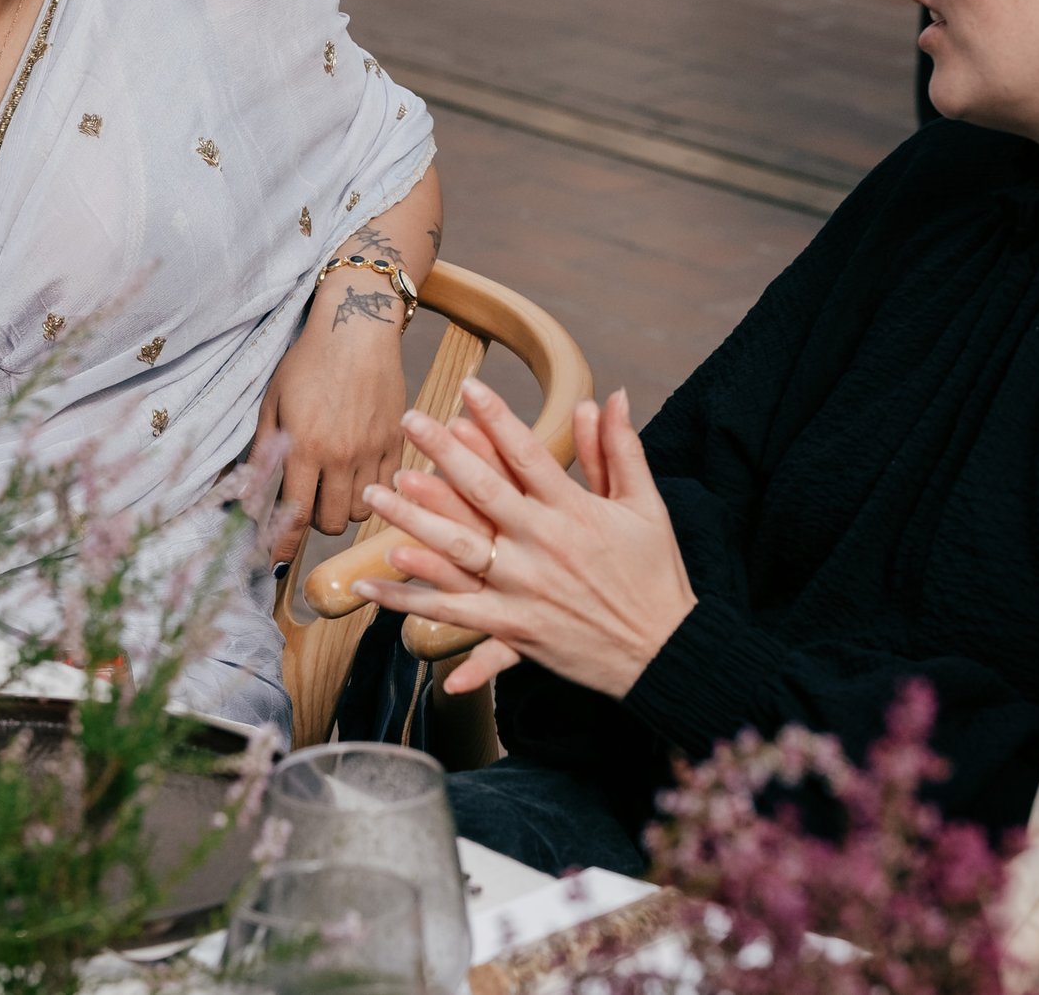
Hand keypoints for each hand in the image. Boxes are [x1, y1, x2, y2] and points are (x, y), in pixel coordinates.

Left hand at [259, 277, 409, 561]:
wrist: (358, 329)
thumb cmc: (309, 362)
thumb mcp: (274, 401)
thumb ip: (264, 448)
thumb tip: (249, 493)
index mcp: (305, 447)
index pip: (293, 515)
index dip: (282, 543)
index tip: (274, 558)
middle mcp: (341, 456)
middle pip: (330, 522)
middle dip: (314, 522)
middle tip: (306, 507)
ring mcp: (373, 452)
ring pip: (360, 511)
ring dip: (342, 508)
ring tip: (332, 488)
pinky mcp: (395, 443)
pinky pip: (387, 489)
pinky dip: (372, 493)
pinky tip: (358, 477)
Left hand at [349, 382, 694, 699]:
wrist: (665, 651)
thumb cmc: (656, 573)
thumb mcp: (646, 505)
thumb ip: (619, 449)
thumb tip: (608, 394)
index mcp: (574, 512)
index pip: (528, 455)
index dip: (497, 419)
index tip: (468, 387)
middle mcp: (543, 546)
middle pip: (484, 492)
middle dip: (443, 453)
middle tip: (409, 420)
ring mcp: (523, 589)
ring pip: (457, 550)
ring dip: (412, 520)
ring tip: (374, 495)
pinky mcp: (513, 628)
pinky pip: (451, 613)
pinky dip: (410, 599)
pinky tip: (373, 580)